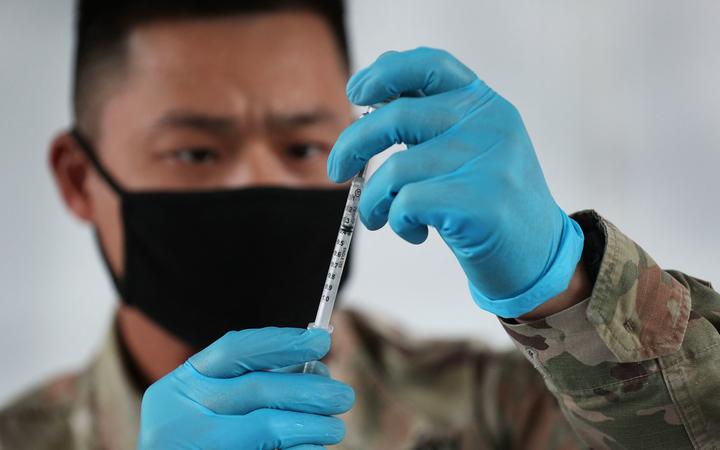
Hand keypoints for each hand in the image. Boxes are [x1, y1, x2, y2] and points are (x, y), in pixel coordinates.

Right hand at [138, 327, 353, 449]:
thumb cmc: (199, 437)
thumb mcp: (210, 403)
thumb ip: (253, 382)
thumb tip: (315, 370)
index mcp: (181, 386)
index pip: (235, 350)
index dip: (282, 342)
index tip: (321, 341)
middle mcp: (184, 415)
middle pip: (258, 389)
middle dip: (309, 389)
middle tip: (343, 394)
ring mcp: (198, 448)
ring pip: (268, 426)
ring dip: (313, 424)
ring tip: (334, 427)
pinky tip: (314, 447)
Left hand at [328, 47, 583, 317]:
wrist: (538, 256)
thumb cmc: (488, 203)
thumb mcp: (469, 150)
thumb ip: (430, 125)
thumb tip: (368, 102)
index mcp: (484, 104)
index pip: (430, 65)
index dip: (385, 72)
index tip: (355, 93)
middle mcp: (489, 124)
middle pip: (396, 116)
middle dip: (353, 144)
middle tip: (338, 171)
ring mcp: (488, 162)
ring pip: (395, 171)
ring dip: (373, 201)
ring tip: (380, 219)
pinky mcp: (481, 202)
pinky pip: (407, 204)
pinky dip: (397, 222)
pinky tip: (413, 234)